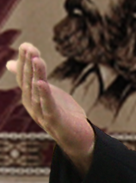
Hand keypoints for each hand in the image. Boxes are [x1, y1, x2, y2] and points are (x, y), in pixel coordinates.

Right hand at [6, 43, 93, 174]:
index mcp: (30, 98)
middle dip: (29, 65)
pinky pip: (48, 106)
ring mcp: (42, 114)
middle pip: (29, 82)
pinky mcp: (54, 120)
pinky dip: (45, 94)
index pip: (24, 77)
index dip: (25, 61)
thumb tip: (10, 63)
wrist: (77, 137)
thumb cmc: (60, 113)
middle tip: (30, 48)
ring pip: (37, 92)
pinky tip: (42, 83)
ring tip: (37, 59)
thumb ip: (31, 78)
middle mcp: (32, 106)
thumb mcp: (45, 92)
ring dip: (37, 75)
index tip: (27, 45)